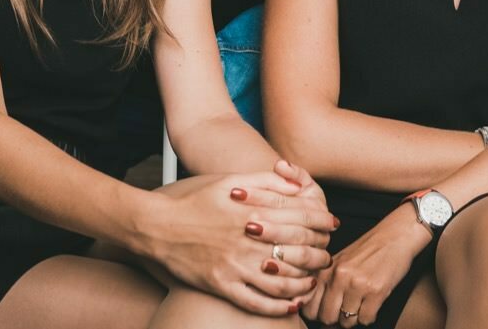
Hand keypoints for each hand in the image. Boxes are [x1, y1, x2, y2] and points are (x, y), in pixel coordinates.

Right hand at [140, 172, 335, 316]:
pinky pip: (258, 302)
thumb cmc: (193, 200)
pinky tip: (292, 303)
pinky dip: (280, 306)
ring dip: (305, 282)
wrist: (156, 226)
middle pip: (298, 250)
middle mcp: (247, 240)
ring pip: (283, 281)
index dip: (321, 222)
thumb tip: (298, 187)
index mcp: (252, 211)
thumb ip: (266, 182)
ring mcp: (235, 266)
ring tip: (314, 280)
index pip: (300, 218)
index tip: (331, 225)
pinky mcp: (222, 286)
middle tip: (328, 256)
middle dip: (320, 254)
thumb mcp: (230, 181)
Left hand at [303, 208, 426, 325]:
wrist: (396, 236)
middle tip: (346, 310)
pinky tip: (373, 302)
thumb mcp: (340, 261)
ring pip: (347, 321)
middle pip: (327, 318)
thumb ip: (326, 282)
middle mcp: (339, 277)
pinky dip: (370, 316)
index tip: (328, 311)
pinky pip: (366, 319)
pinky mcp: (376, 291)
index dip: (318, 314)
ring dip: (355, 317)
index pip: (309, 306)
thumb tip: (316, 310)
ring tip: (362, 302)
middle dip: (336, 319)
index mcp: (327, 269)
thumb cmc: (369, 250)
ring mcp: (357, 284)